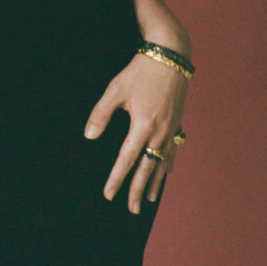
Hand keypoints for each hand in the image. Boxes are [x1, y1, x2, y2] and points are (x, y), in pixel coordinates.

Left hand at [84, 55, 186, 210]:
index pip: (127, 160)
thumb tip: (89, 136)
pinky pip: (173, 151)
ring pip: (162, 163)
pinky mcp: (177, 123)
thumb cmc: (140, 71)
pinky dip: (168, 165)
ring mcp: (171, 129)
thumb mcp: (116, 89)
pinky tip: (166, 173)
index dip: (117, 178)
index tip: (109, 194)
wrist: (171, 56)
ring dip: (155, 183)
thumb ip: (101, 113)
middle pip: (147, 168)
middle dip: (138, 190)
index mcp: (143, 125)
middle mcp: (160, 132)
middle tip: (132, 209)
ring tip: (148, 199)